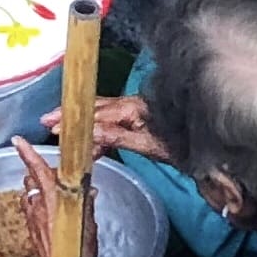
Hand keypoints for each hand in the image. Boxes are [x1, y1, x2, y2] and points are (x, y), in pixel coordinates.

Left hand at [11, 138, 95, 256]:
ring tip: (54, 195)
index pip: (37, 169)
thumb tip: (89, 190)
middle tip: (57, 177)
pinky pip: (29, 210)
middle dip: (40, 174)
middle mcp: (37, 205)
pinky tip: (50, 213)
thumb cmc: (81, 247)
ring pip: (29, 194)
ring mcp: (31, 218)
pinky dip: (37, 205)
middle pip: (32, 179)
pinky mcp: (29, 229)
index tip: (17, 140)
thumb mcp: (88, 219)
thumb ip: (85, 201)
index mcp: (51, 197)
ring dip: (37, 190)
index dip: (27, 153)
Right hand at [52, 94, 171, 163]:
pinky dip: (99, 132)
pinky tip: (92, 146)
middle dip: (72, 115)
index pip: (98, 114)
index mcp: (135, 108)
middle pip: (97, 108)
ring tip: (62, 132)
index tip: (55, 128)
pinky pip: (114, 123)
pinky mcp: (142, 121)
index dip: (75, 121)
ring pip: (103, 115)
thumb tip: (89, 132)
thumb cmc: (183, 148)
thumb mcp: (149, 147)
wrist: (209, 150)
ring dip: (83, 124)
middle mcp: (134, 105)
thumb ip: (119, 137)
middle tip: (47, 121)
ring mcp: (138, 112)